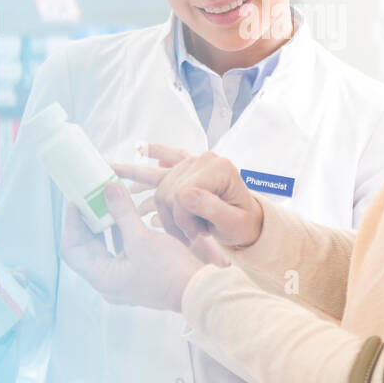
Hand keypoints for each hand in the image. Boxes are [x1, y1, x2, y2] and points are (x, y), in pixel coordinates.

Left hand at [59, 182, 225, 310]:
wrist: (197, 290)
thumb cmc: (169, 270)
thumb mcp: (142, 238)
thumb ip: (122, 212)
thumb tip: (108, 189)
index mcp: (101, 277)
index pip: (71, 250)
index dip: (71, 224)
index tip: (77, 202)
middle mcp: (107, 281)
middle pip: (87, 248)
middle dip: (88, 222)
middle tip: (91, 198)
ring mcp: (121, 280)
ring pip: (104, 249)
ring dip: (104, 226)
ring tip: (107, 203)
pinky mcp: (136, 274)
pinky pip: (119, 252)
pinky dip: (119, 234)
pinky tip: (125, 216)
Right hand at [111, 144, 263, 250]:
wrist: (245, 220)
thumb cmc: (241, 223)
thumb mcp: (232, 223)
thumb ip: (212, 209)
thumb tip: (184, 196)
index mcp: (219, 169)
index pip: (182, 194)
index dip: (183, 219)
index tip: (196, 234)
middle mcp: (205, 159)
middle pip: (168, 191)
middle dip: (175, 218)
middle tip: (191, 234)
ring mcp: (194, 161)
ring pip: (160, 183)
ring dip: (163, 209)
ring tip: (176, 227)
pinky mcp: (186, 166)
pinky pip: (166, 154)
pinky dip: (152, 151)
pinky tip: (138, 147)